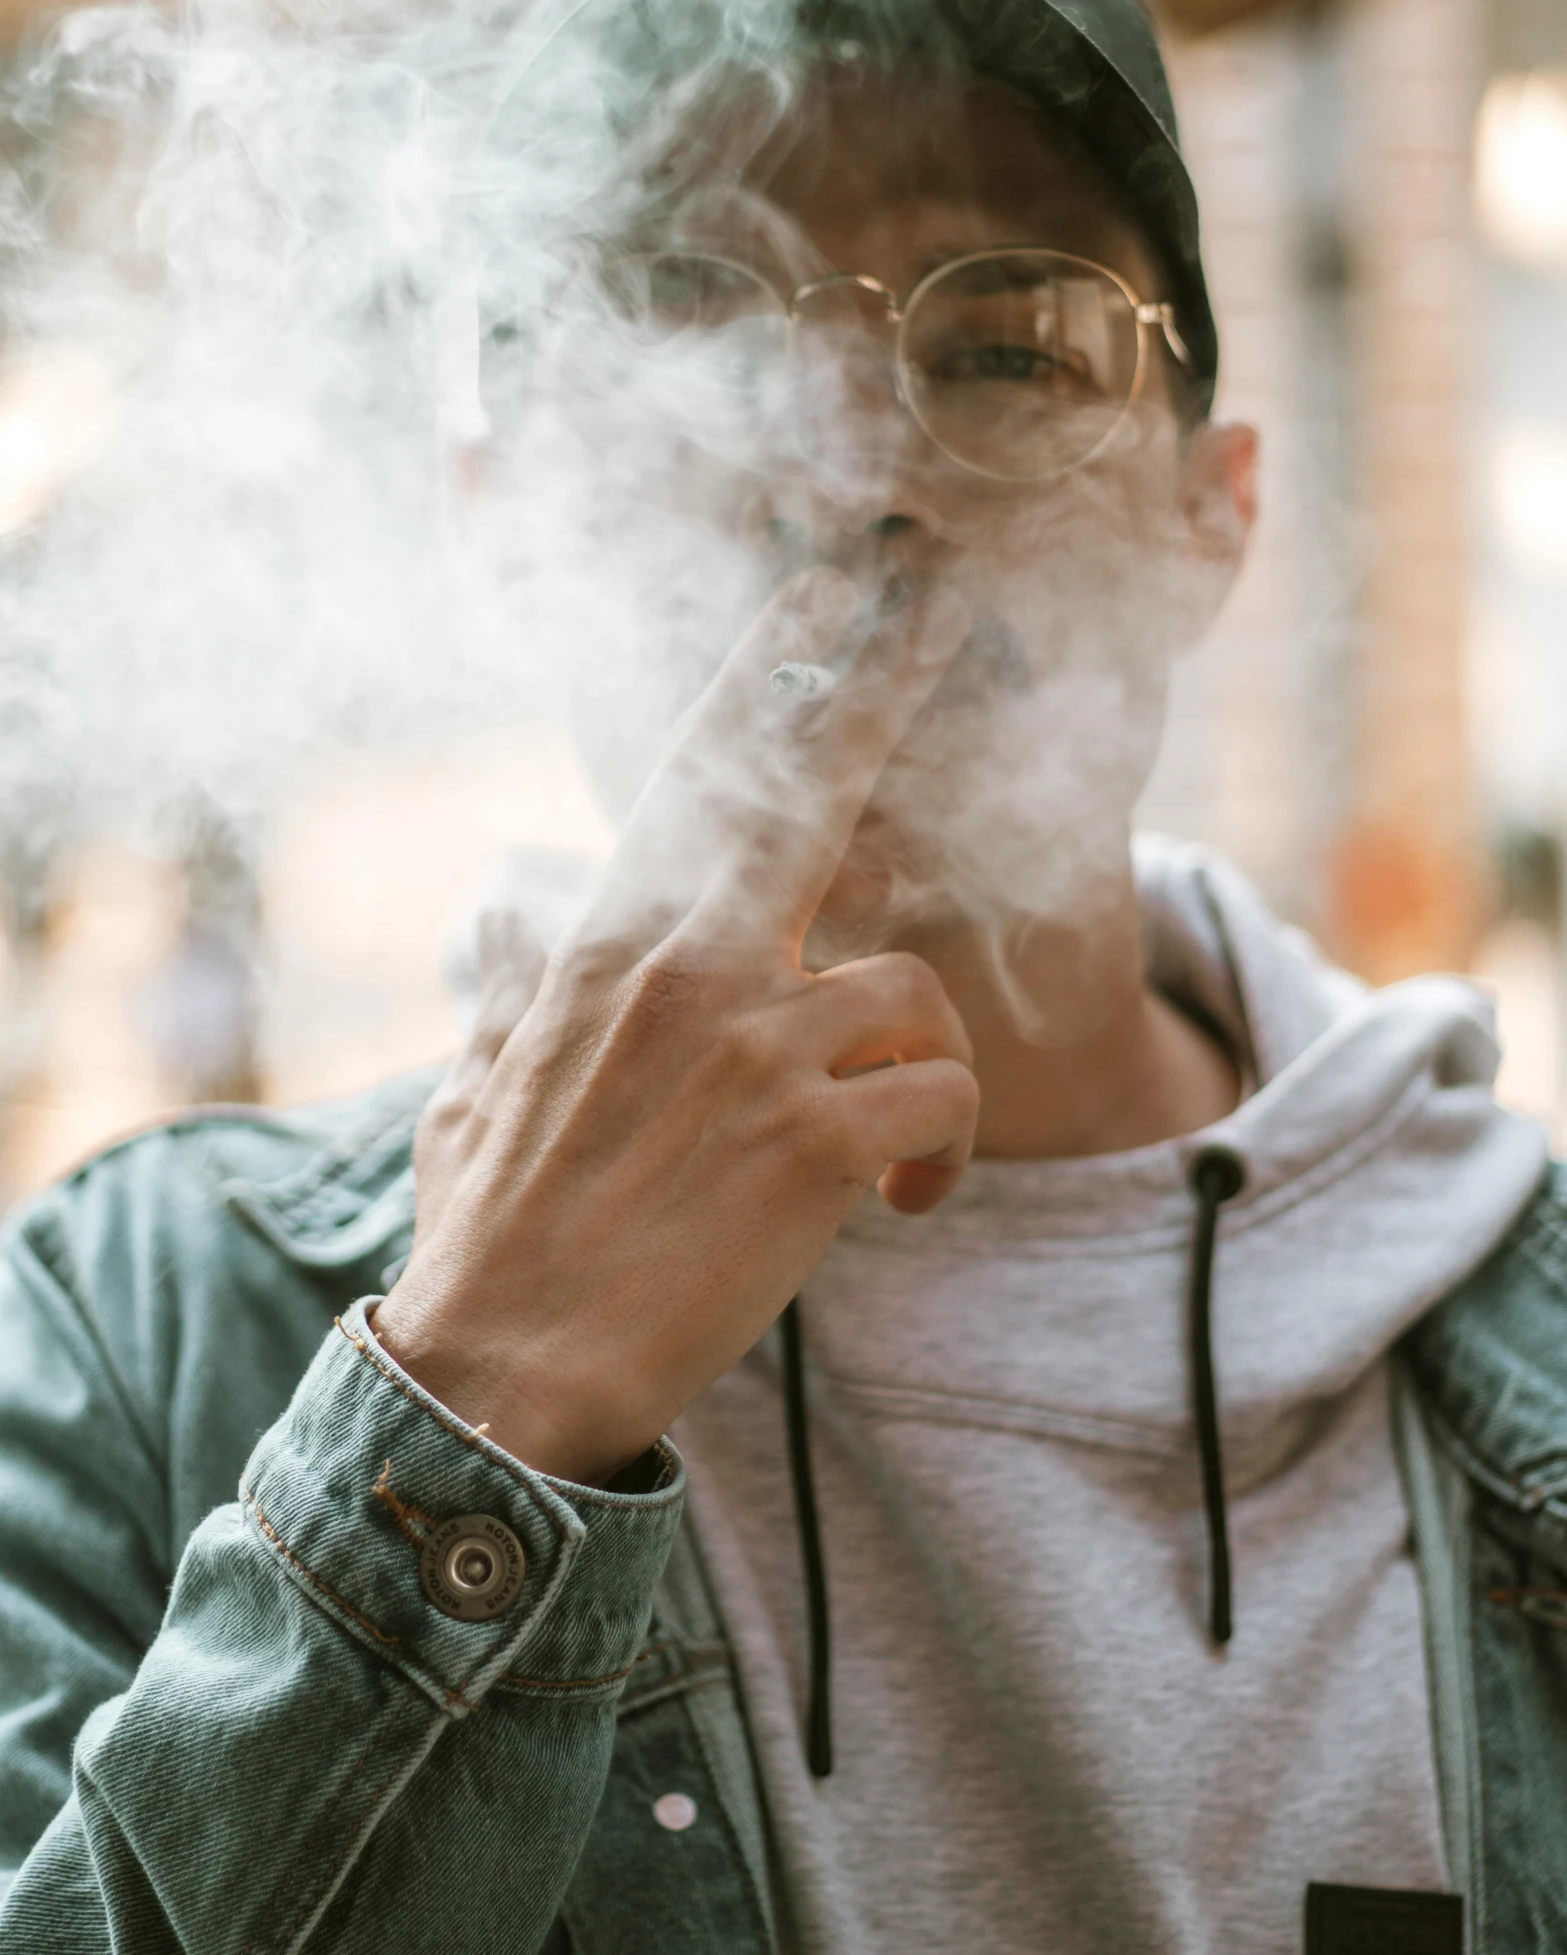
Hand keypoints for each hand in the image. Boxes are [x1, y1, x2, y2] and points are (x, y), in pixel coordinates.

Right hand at [374, 568, 978, 1483]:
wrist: (504, 1370)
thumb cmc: (492, 1230)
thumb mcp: (479, 1079)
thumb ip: (519, 991)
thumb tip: (517, 937)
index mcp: (609, 943)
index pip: (707, 775)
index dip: (777, 672)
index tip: (833, 584)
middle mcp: (688, 968)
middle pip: (819, 788)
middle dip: (882, 681)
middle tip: (936, 589)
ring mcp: (755, 1048)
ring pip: (914, 985)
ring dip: (923, 1067)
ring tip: (893, 1151)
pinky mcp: (815, 1143)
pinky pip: (943, 1096)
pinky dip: (941, 1149)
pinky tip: (905, 1200)